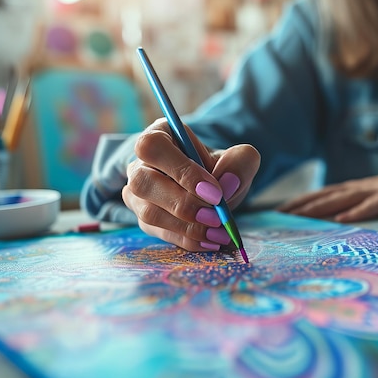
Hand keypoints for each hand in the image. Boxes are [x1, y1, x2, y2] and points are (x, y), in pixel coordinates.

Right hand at [122, 118, 259, 250]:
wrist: (215, 189)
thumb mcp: (238, 159)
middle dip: (183, 204)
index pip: (154, 148)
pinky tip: (211, 241)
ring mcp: (137, 194)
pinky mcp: (144, 219)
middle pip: (143, 183)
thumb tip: (228, 183)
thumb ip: (239, 163)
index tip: (215, 193)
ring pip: (148, 213)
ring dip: (187, 227)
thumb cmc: (220, 168)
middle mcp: (140, 164)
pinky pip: (160, 233)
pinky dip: (188, 240)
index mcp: (159, 136)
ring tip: (219, 232)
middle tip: (216, 217)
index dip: (182, 171)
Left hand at [277, 157, 377, 221]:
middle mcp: (365, 187)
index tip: (280, 210)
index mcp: (361, 189)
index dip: (303, 201)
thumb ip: (365, 207)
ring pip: (345, 197)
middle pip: (329, 195)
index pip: (327, 194)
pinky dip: (359, 211)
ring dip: (321, 206)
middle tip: (278, 212)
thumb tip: (344, 220)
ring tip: (299, 214)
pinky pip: (375, 204)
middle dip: (303, 203)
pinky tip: (343, 218)